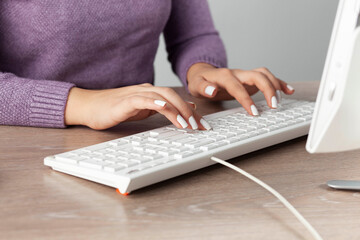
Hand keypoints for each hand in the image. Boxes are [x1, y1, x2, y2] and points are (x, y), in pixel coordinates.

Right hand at [64, 83, 210, 129]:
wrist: (90, 106)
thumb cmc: (115, 109)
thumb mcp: (144, 110)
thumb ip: (163, 108)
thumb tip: (184, 110)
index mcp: (151, 93)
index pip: (176, 99)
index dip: (192, 111)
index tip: (203, 125)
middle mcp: (146, 90)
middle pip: (173, 96)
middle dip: (189, 111)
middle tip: (200, 127)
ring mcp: (136, 94)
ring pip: (163, 97)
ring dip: (177, 110)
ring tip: (188, 125)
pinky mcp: (125, 101)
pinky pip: (144, 100)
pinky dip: (157, 103)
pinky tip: (166, 109)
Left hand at [187, 63, 294, 115]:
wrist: (203, 73)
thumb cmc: (200, 81)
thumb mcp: (196, 85)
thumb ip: (203, 88)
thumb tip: (212, 90)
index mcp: (224, 75)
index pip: (237, 86)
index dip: (246, 99)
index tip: (254, 112)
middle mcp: (237, 73)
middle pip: (257, 75)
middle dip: (267, 89)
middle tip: (274, 106)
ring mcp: (245, 74)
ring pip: (264, 74)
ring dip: (275, 85)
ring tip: (281, 101)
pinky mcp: (251, 78)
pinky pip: (267, 77)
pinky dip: (279, 83)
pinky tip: (288, 90)